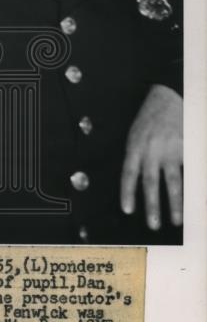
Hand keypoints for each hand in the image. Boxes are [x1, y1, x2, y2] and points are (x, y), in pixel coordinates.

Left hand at [120, 84, 182, 229]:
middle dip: (152, 205)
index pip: (129, 173)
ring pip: (173, 181)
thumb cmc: (149, 120)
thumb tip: (136, 185)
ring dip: (175, 204)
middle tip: (153, 225)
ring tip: (176, 221)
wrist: (168, 97)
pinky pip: (189, 173)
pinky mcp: (187, 148)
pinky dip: (192, 188)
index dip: (128, 192)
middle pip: (151, 182)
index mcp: (135, 146)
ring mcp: (172, 150)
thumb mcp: (134, 136)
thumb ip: (136, 158)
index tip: (128, 210)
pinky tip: (194, 203)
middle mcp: (153, 149)